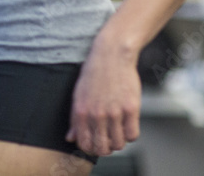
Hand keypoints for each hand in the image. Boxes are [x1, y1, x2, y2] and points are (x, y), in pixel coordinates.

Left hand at [66, 41, 141, 155]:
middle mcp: (97, 115)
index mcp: (81, 112)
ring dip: (119, 141)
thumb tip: (70, 138)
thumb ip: (74, 119)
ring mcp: (115, 112)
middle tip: (108, 139)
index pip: (85, 144)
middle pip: (103, 149)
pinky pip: (133, 135)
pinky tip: (127, 124)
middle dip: (105, 148)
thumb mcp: (78, 95)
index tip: (95, 143)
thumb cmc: (94, 74)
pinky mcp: (131, 108)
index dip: (90, 148)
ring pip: (119, 144)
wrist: (111, 55)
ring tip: (117, 129)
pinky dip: (130, 134)